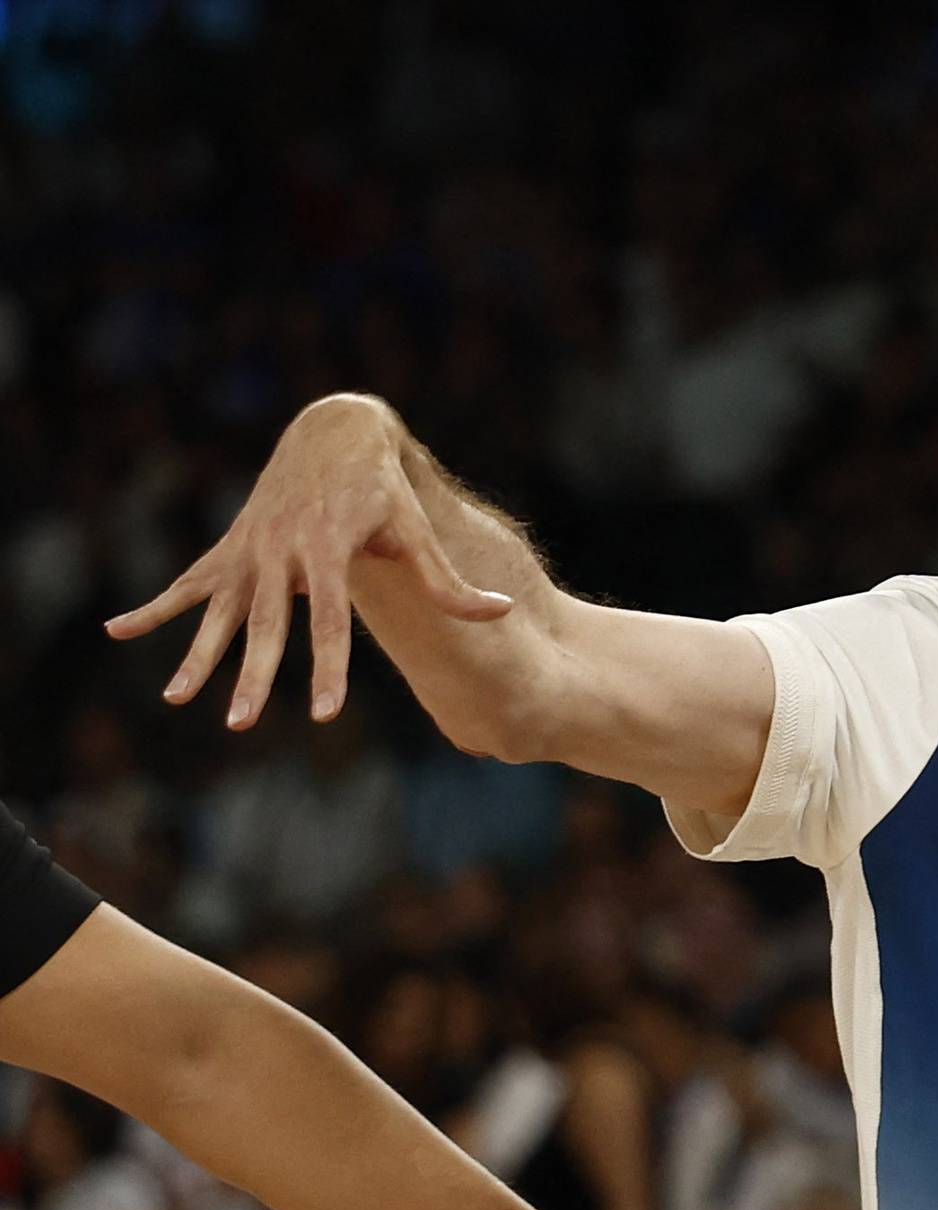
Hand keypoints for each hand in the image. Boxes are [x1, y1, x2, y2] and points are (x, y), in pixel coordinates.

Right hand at [105, 394, 513, 728]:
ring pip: (218, 611)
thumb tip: (500, 612)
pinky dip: (153, 609)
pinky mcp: (230, 547)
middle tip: (242, 725)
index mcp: (328, 551)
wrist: (333, 434)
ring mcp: (249, 549)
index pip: (329, 622)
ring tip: (175, 698)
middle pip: (265, 625)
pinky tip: (117, 632)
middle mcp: (281, 552)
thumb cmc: (382, 491)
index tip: (326, 714)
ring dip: (196, 655)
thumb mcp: (416, 529)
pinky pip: (186, 583)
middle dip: (253, 677)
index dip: (328, 669)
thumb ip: (449, 580)